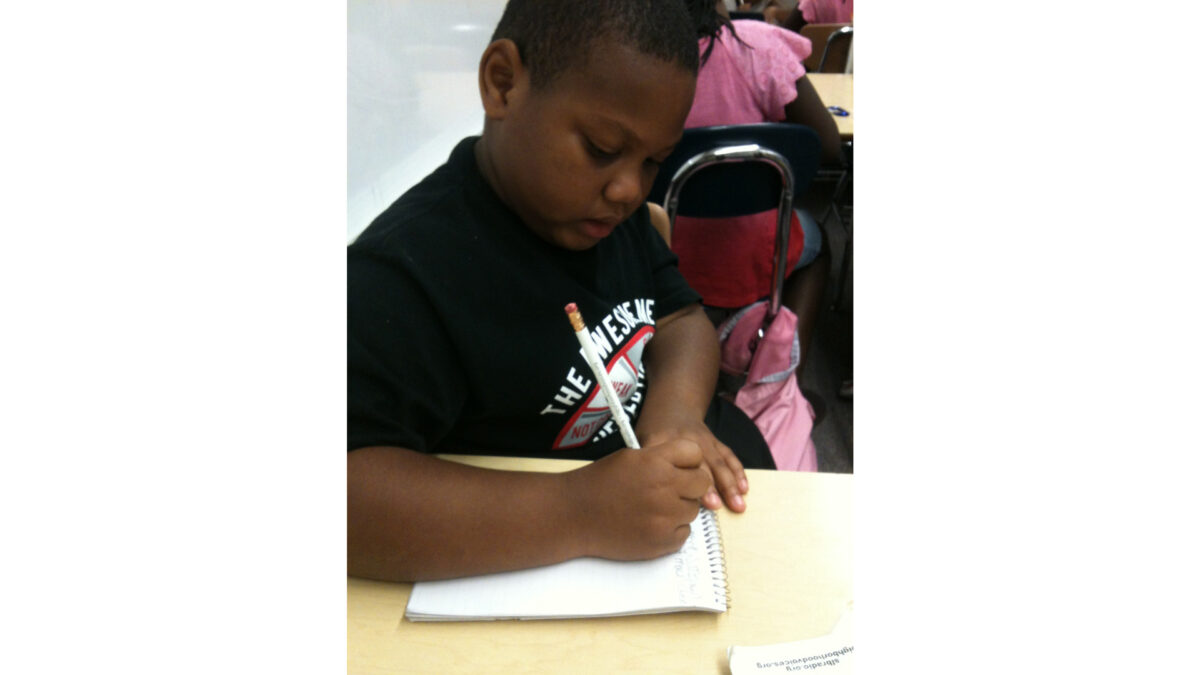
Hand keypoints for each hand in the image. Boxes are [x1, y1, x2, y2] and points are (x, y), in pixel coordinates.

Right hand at [562, 439, 710, 559]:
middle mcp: (664, 488)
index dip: (687, 460)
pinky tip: (650, 523)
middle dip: (688, 484)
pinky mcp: (662, 542)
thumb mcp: (630, 457)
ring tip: (652, 508)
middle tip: (668, 489)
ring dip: (678, 508)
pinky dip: (671, 529)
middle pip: (701, 483)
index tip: (679, 466)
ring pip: (693, 510)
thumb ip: (661, 458)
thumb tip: (688, 466)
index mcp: (655, 462)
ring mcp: (664, 518)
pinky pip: (684, 533)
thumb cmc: (598, 484)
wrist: (573, 516)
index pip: (695, 453)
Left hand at [639, 418, 748, 513]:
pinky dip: (738, 473)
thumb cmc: (654, 431)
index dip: (680, 478)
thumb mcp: (641, 441)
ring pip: (719, 463)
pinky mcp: (716, 442)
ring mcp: (704, 440)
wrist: (673, 406)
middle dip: (709, 485)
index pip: (672, 460)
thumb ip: (643, 464)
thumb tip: (647, 496)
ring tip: (737, 505)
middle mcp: (687, 439)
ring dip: (730, 485)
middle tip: (715, 506)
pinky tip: (744, 489)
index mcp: (664, 440)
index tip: (688, 498)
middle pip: (700, 463)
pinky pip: (729, 457)